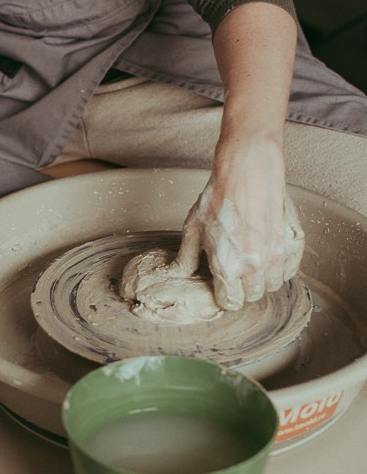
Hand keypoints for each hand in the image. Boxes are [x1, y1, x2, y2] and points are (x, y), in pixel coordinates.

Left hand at [174, 160, 304, 310]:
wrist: (247, 170)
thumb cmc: (219, 196)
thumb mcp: (193, 227)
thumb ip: (187, 257)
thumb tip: (180, 273)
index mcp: (229, 267)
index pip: (230, 304)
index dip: (223, 295)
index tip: (220, 283)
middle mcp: (256, 267)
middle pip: (252, 297)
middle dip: (242, 287)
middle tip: (234, 267)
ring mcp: (278, 256)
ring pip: (272, 285)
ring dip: (261, 277)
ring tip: (250, 257)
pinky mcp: (294, 243)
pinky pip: (289, 270)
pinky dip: (279, 266)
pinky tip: (267, 250)